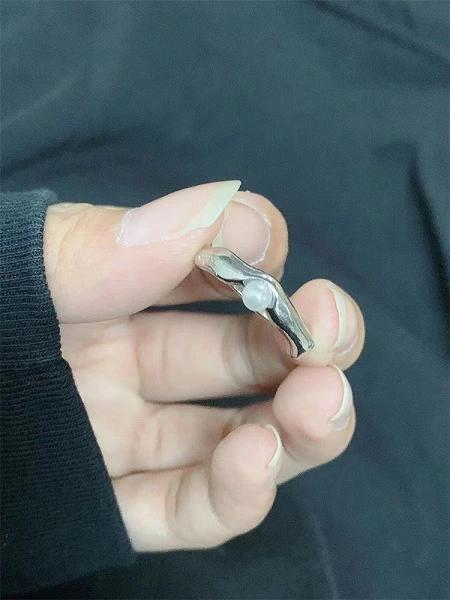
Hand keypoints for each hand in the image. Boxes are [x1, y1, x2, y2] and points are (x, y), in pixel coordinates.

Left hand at [44, 181, 364, 550]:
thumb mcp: (7, 274)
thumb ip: (103, 245)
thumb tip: (224, 209)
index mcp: (108, 288)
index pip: (211, 263)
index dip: (253, 251)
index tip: (264, 251)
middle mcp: (127, 360)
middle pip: (246, 353)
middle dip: (304, 339)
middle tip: (328, 334)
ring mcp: (122, 436)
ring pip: (237, 434)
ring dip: (295, 422)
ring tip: (320, 403)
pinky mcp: (107, 505)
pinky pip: (187, 506)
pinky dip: (235, 492)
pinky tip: (260, 462)